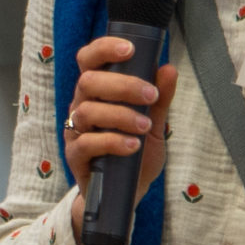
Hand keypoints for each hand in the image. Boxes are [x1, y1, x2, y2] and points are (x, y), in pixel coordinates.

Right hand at [64, 35, 178, 240]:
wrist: (124, 195)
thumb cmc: (135, 155)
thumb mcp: (154, 126)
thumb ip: (160, 100)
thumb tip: (169, 69)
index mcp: (96, 92)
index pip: (88, 60)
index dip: (103, 49)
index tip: (129, 49)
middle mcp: (81, 106)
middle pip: (88, 81)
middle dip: (123, 85)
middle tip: (151, 95)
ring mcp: (75, 131)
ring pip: (87, 111)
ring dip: (121, 115)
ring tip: (145, 127)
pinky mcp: (75, 156)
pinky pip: (87, 143)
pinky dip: (112, 141)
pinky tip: (133, 145)